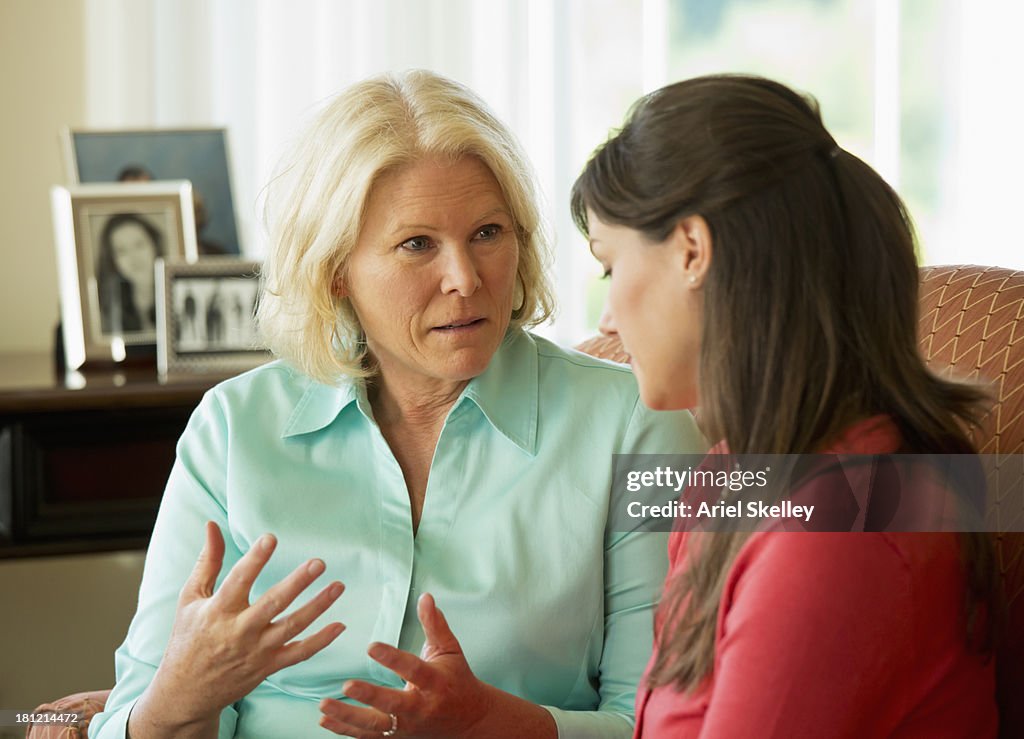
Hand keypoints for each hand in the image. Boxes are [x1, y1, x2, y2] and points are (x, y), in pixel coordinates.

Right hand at [138, 522, 345, 730]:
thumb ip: (207, 561)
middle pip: (273, 604)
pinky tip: (340, 625)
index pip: (238, 580)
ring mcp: (256, 651)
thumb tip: (213, 525)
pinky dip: (321, 641)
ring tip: (339, 586)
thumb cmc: (188, 637)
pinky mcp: (268, 666)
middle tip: (318, 563)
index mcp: (218, 610)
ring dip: (318, 606)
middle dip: (297, 583)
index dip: (255, 559)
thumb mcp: (190, 598)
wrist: (186, 692)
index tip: (271, 538)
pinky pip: (299, 654)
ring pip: (292, 627)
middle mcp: (239, 631)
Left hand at [319, 593, 490, 737]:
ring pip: (375, 726)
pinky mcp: (397, 738)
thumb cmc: (458, 680)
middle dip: (369, 696)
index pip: (412, 669)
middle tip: (347, 685)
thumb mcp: (450, 650)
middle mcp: (420, 707)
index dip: (393, 658)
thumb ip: (435, 624)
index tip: (372, 646)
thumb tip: (425, 596)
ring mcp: (407, 726)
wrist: (470, 721)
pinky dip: (345, 730)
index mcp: (434, 682)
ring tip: (324, 705)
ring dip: (348, 717)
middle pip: (392, 704)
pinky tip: (324, 719)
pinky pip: (368, 737)